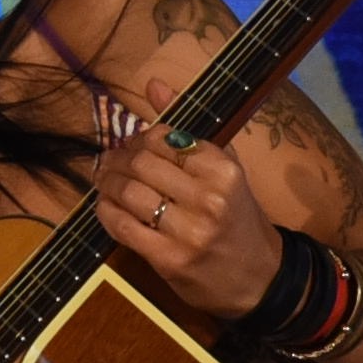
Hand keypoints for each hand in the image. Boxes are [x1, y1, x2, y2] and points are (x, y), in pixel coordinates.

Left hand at [90, 116, 278, 320]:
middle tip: (108, 162)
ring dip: (107, 184)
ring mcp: (189, 231)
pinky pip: (124, 227)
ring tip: (103, 182)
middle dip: (116, 159)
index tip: (130, 145)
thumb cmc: (238, 218)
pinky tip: (106, 208)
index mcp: (223, 169)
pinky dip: (106, 214)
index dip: (137, 139)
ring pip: (129, 193)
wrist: (259, 277)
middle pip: (142, 163)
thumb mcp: (224, 169)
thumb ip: (188, 129)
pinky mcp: (170, 260)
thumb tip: (153, 84)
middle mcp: (209, 197)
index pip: (163, 139)